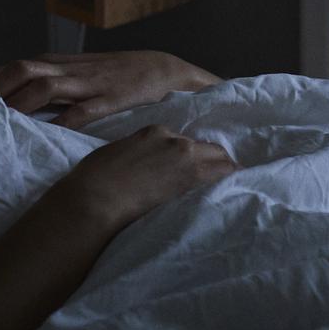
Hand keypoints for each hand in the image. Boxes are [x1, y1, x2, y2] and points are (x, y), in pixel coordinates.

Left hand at [0, 50, 221, 131]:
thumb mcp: (78, 74)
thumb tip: (11, 98)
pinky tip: (47, 134)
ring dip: (19, 104)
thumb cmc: (117, 76)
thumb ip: (48, 83)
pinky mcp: (111, 100)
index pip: (11, 67)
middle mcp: (68, 70)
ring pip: (45, 87)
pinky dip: (62, 121)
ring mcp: (89, 84)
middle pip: (20, 71)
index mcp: (57, 64)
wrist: (164, 70)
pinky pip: (83, 110)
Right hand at [51, 125, 235, 232]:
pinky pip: (222, 175)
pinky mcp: (191, 178)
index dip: (188, 155)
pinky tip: (234, 189)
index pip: (182, 140)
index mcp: (153, 130)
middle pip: (208, 147)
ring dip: (223, 171)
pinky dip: (228, 180)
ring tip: (229, 185)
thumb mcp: (117, 154)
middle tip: (217, 177)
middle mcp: (173, 139)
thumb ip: (138, 153)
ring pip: (220, 159)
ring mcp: (184, 156)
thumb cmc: (94, 179)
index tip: (189, 168)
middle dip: (214, 160)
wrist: (95, 198)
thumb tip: (143, 165)